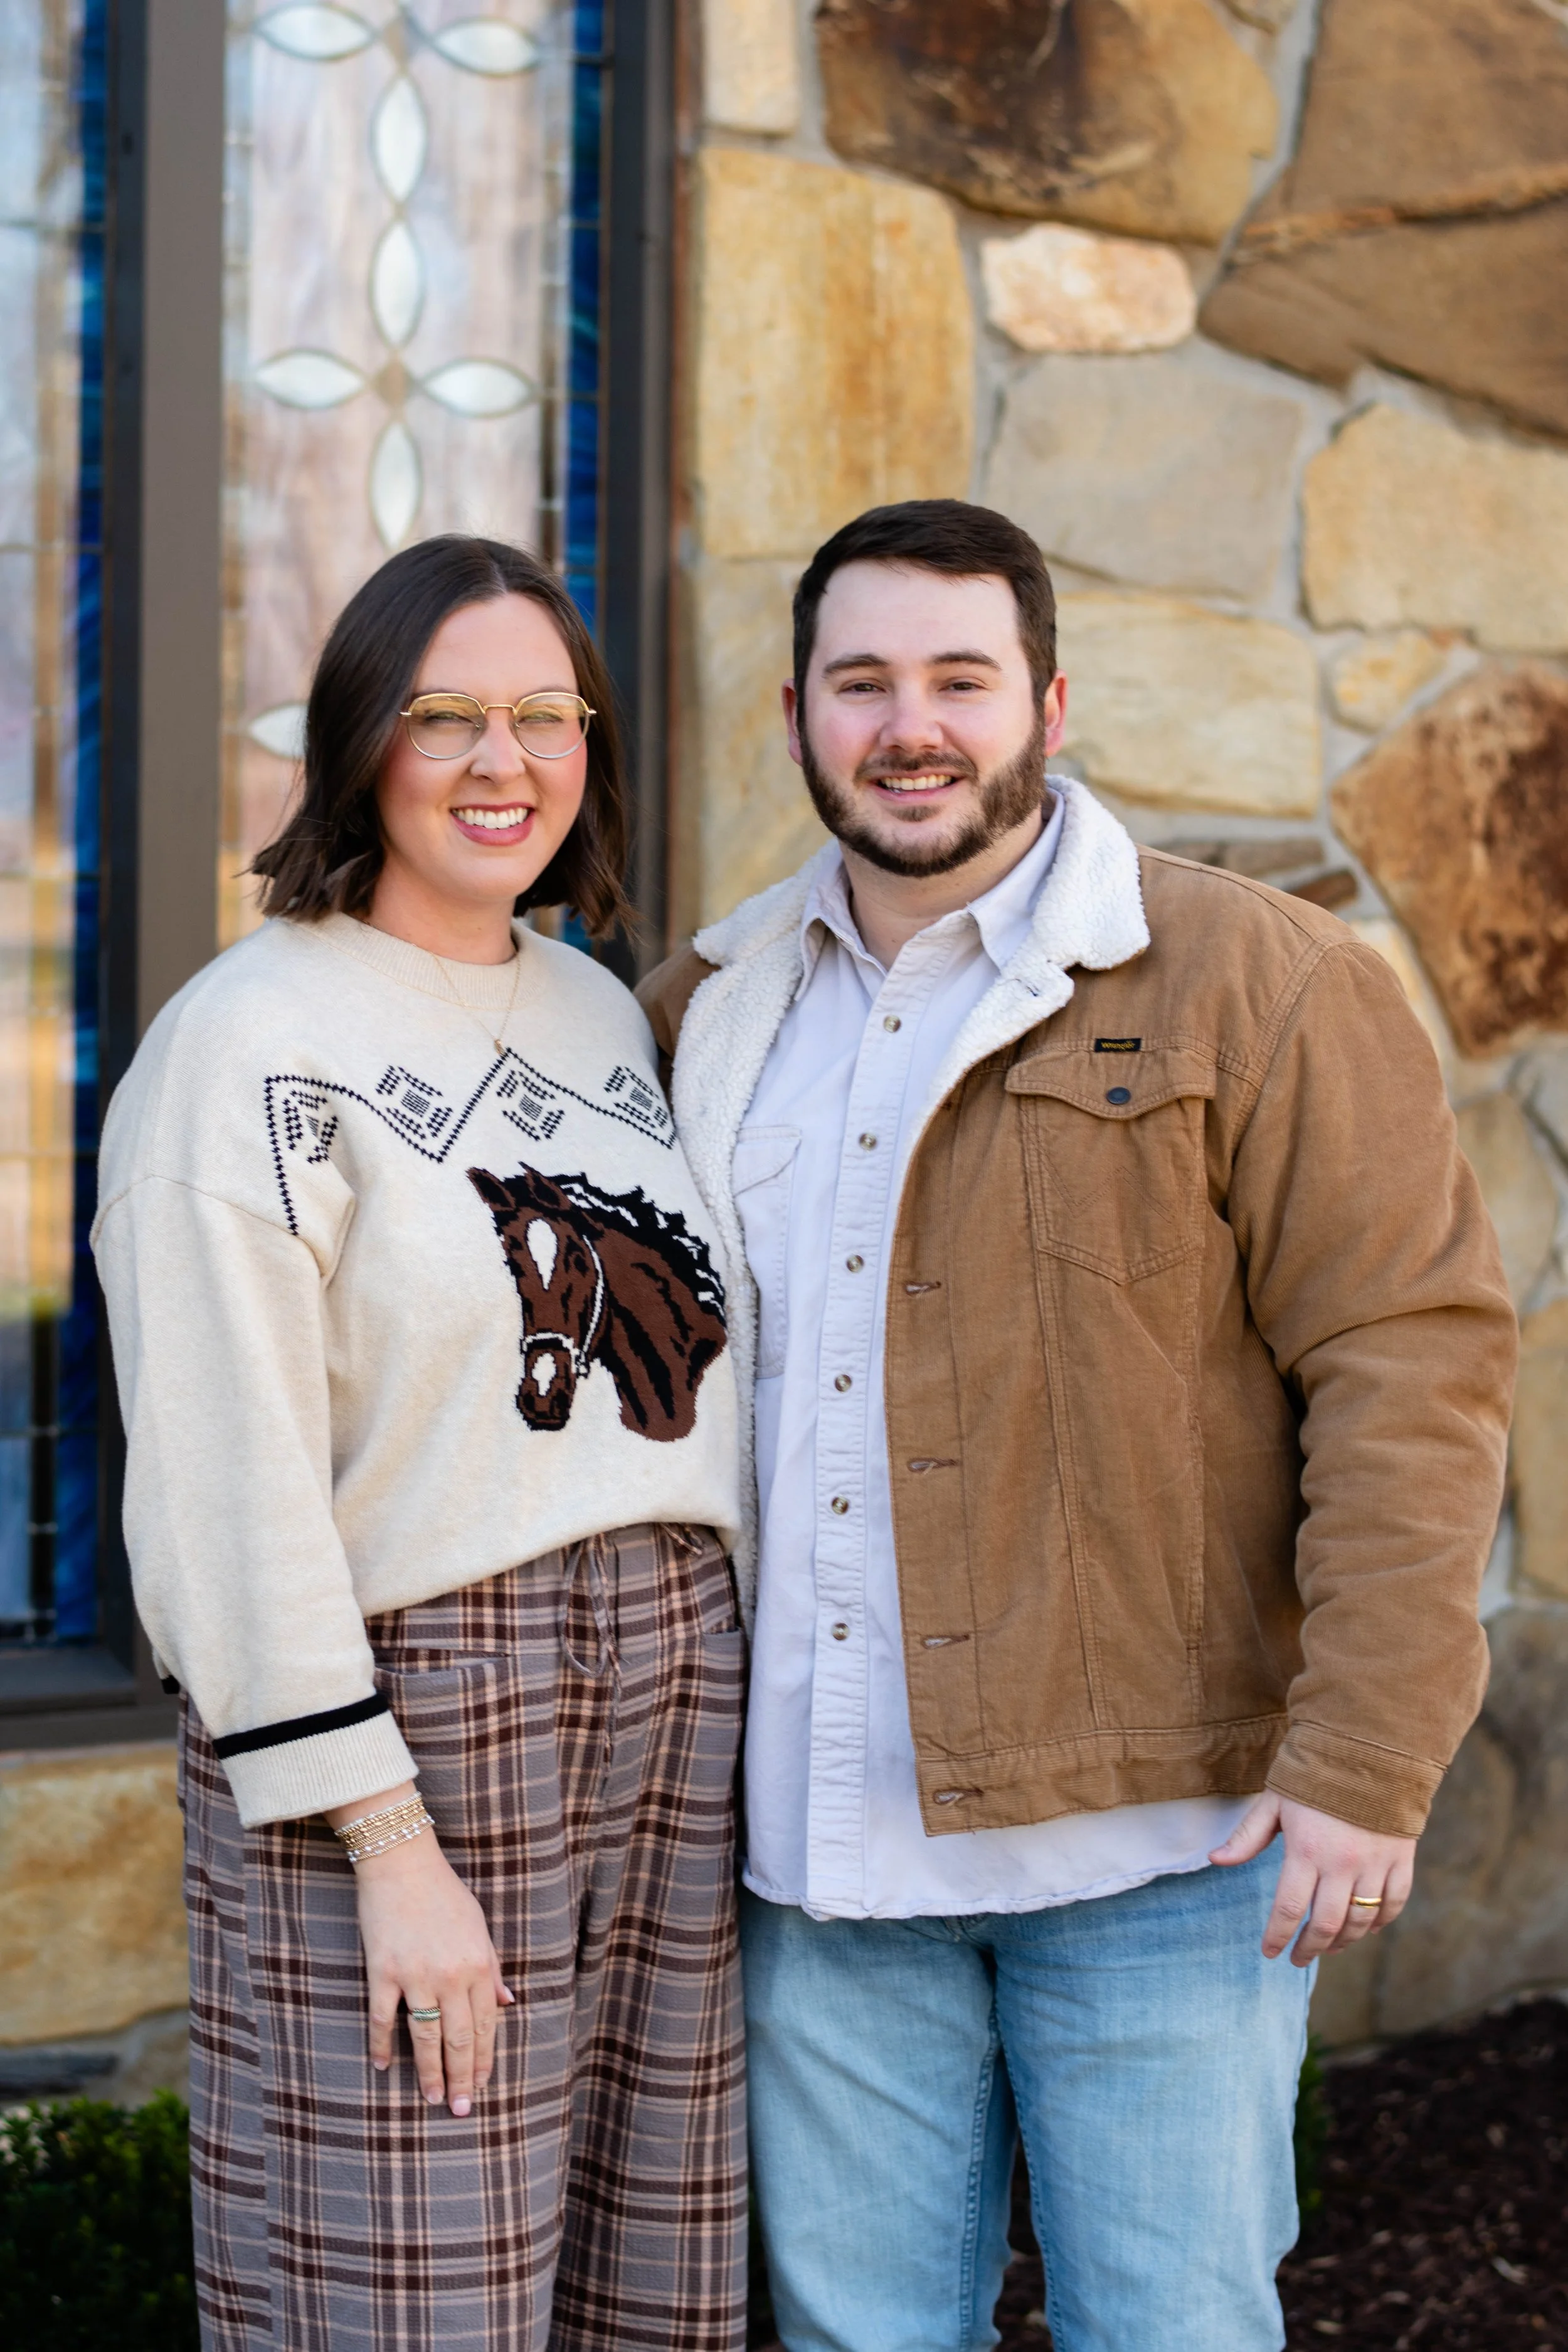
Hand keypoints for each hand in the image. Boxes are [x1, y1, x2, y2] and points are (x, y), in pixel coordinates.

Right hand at [326, 1784, 513, 2112]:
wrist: (402, 1863)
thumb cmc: (444, 1893)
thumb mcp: (479, 1927)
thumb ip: (492, 1968)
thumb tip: (507, 2003)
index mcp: (478, 1965)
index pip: (486, 2025)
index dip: (484, 2060)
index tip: (481, 2085)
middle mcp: (451, 1976)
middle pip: (459, 2039)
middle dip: (461, 2078)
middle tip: (460, 2110)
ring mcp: (415, 1976)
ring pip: (425, 2038)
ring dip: (429, 2072)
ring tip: (431, 2100)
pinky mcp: (383, 1973)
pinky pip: (384, 2019)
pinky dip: (383, 2046)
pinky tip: (384, 2067)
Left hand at [1210, 1790, 1415, 1964]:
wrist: (1369, 1750)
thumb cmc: (1315, 1777)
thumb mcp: (1274, 1802)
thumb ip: (1247, 1836)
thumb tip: (1215, 1860)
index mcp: (1307, 1851)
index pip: (1288, 1909)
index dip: (1277, 1936)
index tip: (1269, 1953)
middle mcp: (1343, 1865)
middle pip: (1325, 1925)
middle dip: (1308, 1948)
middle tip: (1297, 1958)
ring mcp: (1375, 1865)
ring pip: (1361, 1922)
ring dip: (1342, 1942)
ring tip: (1327, 1947)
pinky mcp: (1401, 1860)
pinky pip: (1393, 1904)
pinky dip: (1380, 1923)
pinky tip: (1367, 1929)